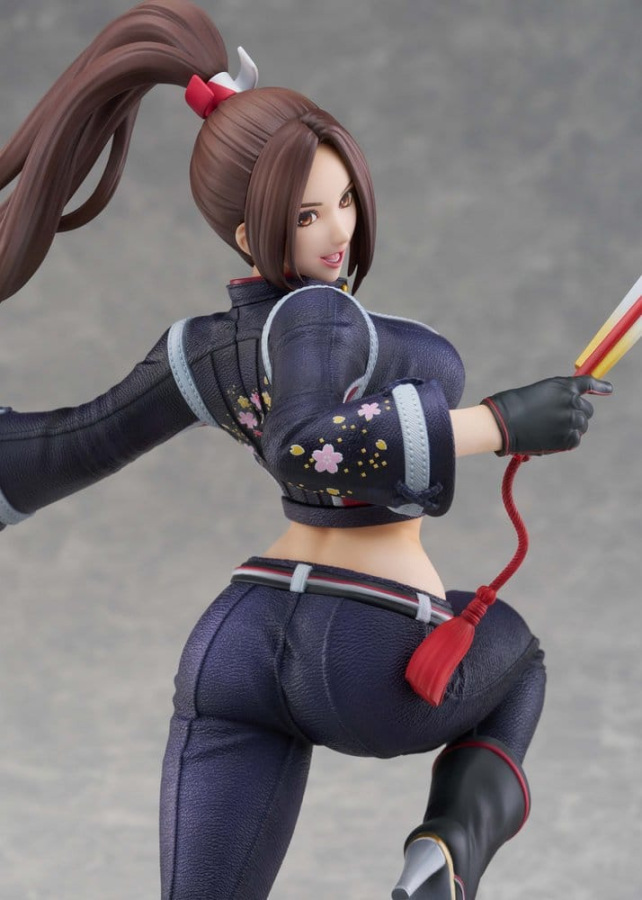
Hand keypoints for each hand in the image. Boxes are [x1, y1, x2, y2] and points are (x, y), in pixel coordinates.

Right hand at [481, 375, 612, 455]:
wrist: (503, 424)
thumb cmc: (512, 407)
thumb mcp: (538, 393)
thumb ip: (557, 398)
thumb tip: (569, 412)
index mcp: (563, 386)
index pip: (587, 384)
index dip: (600, 387)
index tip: (608, 389)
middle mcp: (572, 401)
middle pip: (587, 410)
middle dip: (576, 414)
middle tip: (558, 421)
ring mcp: (571, 420)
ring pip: (581, 426)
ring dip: (570, 428)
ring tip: (549, 430)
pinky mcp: (568, 438)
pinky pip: (575, 440)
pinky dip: (565, 440)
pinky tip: (549, 438)